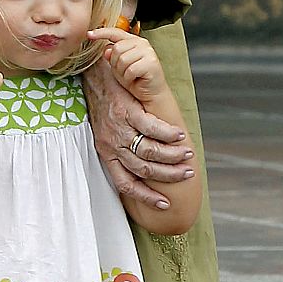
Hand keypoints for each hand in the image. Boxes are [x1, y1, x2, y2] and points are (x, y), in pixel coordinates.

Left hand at [82, 50, 195, 209]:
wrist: (94, 77)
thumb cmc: (104, 106)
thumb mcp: (105, 134)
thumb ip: (120, 150)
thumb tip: (143, 167)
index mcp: (106, 155)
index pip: (125, 184)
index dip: (145, 197)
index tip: (164, 203)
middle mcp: (112, 146)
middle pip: (143, 170)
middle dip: (168, 176)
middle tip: (187, 174)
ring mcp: (119, 129)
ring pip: (149, 151)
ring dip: (172, 156)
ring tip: (187, 156)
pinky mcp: (127, 111)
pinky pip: (151, 128)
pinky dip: (168, 134)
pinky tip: (180, 136)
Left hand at [88, 26, 167, 102]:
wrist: (150, 93)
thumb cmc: (135, 79)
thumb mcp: (118, 67)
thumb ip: (112, 57)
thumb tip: (106, 49)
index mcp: (133, 41)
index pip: (116, 33)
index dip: (102, 33)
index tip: (89, 34)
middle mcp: (142, 43)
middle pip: (117, 49)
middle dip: (116, 64)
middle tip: (124, 72)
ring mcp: (148, 52)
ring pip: (122, 60)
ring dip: (122, 72)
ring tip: (131, 76)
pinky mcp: (151, 63)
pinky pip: (130, 70)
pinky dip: (129, 78)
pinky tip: (135, 79)